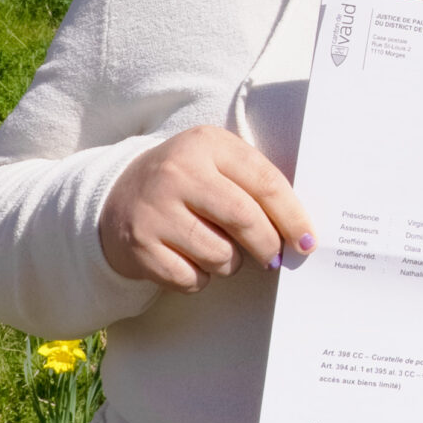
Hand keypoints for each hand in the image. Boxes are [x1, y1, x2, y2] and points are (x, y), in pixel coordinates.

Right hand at [99, 127, 313, 292]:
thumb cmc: (185, 184)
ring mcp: (155, 210)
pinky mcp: (140, 246)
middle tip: (273, 257)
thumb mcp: (216, 164)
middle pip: (245, 219)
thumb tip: (300, 232)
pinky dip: (200, 278)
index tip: (306, 240)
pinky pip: (191, 278)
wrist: (116, 198)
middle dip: (268, 245)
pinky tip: (190, 259)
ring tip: (219, 250)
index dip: (293, 216)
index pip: (265, 182)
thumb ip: (255, 185)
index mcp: (206, 144)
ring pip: (220, 255)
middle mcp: (177, 172)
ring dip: (231, 263)